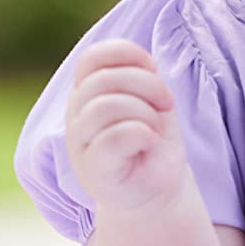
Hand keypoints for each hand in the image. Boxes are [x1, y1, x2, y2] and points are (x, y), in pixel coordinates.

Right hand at [65, 40, 190, 216]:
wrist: (155, 192)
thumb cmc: (152, 144)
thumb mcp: (150, 102)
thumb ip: (140, 79)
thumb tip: (145, 64)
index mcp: (87, 93)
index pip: (91, 58)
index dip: (125, 53)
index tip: (154, 67)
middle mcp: (77, 114)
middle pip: (103, 79)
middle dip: (148, 85)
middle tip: (167, 105)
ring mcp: (80, 143)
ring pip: (106, 106)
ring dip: (145, 113)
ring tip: (156, 130)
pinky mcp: (92, 169)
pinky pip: (112, 138)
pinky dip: (141, 134)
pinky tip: (151, 142)